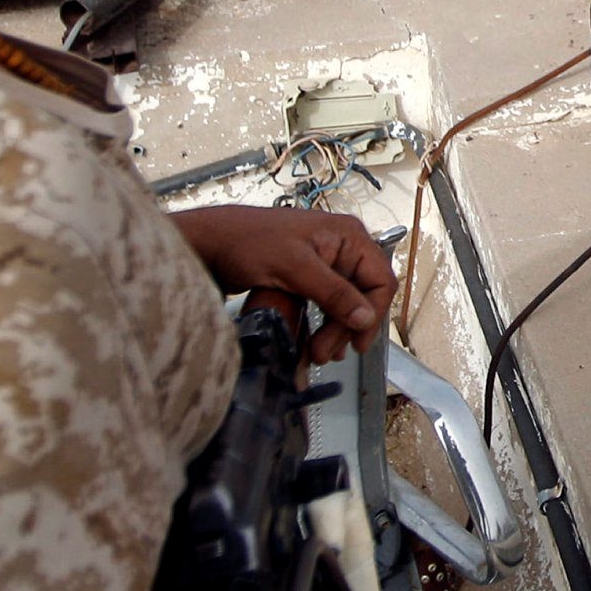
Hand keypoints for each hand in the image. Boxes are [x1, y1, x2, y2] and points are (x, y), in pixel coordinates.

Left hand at [172, 205, 396, 361]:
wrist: (210, 242)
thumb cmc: (249, 242)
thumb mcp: (295, 267)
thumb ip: (334, 293)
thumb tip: (366, 318)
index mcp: (348, 237)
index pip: (380, 281)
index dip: (373, 314)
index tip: (356, 343)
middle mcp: (342, 249)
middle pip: (362, 297)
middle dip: (346, 328)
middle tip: (323, 353)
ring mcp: (324, 264)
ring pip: (344, 305)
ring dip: (335, 332)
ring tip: (317, 354)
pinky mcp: (306, 279)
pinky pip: (325, 306)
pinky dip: (322, 326)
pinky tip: (315, 343)